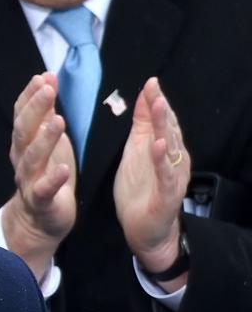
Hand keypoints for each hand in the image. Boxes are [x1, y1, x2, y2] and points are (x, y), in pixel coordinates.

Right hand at [1, 73, 77, 279]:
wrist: (38, 219)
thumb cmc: (45, 174)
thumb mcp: (45, 141)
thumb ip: (43, 114)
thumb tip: (45, 79)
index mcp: (23, 143)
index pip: (22, 115)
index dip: (30, 96)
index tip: (42, 76)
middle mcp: (22, 158)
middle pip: (25, 131)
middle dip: (35, 109)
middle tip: (48, 89)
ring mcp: (29, 179)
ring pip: (33, 158)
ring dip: (45, 139)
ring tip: (59, 121)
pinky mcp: (42, 201)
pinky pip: (45, 189)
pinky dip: (53, 179)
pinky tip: (64, 168)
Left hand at [114, 78, 188, 281]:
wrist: (144, 229)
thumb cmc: (140, 189)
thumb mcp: (136, 152)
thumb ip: (143, 126)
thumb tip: (145, 96)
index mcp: (165, 148)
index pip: (163, 121)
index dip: (156, 101)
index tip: (150, 82)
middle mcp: (173, 159)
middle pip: (169, 130)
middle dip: (162, 109)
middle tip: (154, 88)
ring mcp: (172, 177)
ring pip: (170, 148)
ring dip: (165, 128)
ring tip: (159, 108)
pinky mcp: (167, 194)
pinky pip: (166, 175)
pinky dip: (162, 160)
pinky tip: (159, 146)